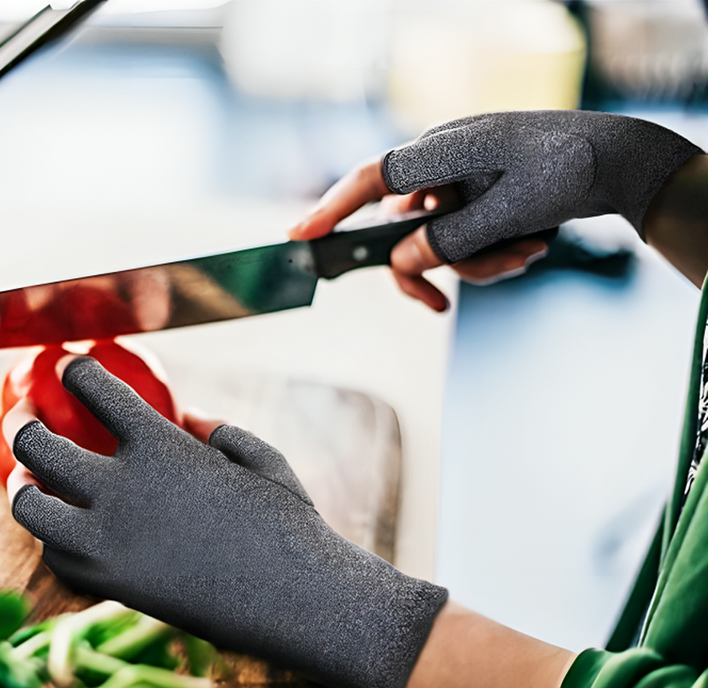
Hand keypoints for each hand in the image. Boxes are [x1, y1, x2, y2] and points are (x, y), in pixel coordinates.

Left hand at [6, 357, 446, 687]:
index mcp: (158, 445)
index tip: (70, 365)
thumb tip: (189, 418)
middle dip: (22, 420)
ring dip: (21, 483)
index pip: (92, 387)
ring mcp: (106, 541)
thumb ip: (218, 430)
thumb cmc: (287, 522)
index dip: (74, 368)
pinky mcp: (108, 585)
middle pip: (36, 444)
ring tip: (25, 474)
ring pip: (28, 505)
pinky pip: (57, 556)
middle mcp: (119, 488)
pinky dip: (54, 537)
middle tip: (26, 413)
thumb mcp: (261, 458)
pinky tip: (63, 527)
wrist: (292, 598)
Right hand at [289, 157, 550, 311]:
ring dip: (479, 262)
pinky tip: (531, 246)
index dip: (332, 208)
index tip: (300, 235)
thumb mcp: (506, 213)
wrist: (622, 161)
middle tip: (435, 304)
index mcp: (442, 149)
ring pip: (439, 241)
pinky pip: (463, 238)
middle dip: (430, 267)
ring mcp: (460, 184)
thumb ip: (447, 242)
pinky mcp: (477, 199)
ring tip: (527, 253)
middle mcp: (442, 165)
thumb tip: (401, 263)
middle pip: (403, 227)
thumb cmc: (567, 169)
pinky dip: (492, 253)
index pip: (372, 180)